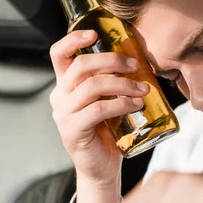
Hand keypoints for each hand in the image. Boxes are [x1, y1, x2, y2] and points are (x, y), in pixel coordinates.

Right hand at [49, 29, 149, 184]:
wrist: (101, 168)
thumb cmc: (108, 132)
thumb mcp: (107, 101)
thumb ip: (112, 82)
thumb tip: (138, 60)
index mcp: (65, 86)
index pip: (59, 54)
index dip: (73, 39)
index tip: (94, 33)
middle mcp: (60, 97)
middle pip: (81, 66)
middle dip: (112, 61)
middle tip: (135, 66)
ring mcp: (63, 115)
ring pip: (92, 87)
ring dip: (122, 84)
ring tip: (143, 90)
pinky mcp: (73, 130)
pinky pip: (98, 109)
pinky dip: (121, 104)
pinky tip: (136, 105)